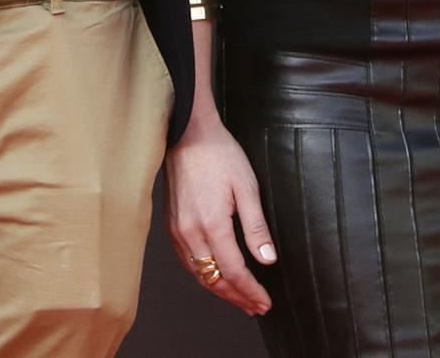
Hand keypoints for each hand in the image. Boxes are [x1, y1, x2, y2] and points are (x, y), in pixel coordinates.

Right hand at [166, 111, 276, 315]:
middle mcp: (190, 233)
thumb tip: (267, 259)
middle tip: (256, 306)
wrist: (189, 134)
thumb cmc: (219, 154)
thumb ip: (256, 226)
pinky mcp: (172, 226)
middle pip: (214, 280)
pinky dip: (204, 276)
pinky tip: (216, 277)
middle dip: (237, 297)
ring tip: (240, 298)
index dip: (251, 291)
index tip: (265, 301)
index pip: (234, 272)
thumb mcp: (247, 186)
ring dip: (220, 290)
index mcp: (211, 224)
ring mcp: (178, 231)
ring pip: (199, 275)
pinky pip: (188, 262)